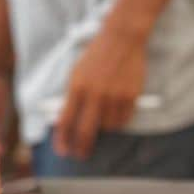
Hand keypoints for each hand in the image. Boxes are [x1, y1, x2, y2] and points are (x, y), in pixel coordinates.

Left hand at [54, 27, 147, 159]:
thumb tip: (66, 123)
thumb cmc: (95, 57)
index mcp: (76, 88)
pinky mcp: (131, 96)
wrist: (121, 39)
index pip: (65, 121)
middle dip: (81, 147)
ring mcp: (114, 96)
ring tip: (102, 115)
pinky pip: (123, 120)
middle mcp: (95, 94)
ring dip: (103, 128)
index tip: (63, 150)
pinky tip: (115, 111)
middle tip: (80, 155)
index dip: (62, 140)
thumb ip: (71, 98)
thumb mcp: (76, 74)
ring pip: (107, 127)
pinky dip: (118, 121)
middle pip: (85, 132)